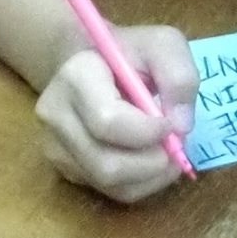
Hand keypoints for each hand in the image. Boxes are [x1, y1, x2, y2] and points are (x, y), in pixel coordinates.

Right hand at [36, 24, 198, 203]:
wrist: (93, 65)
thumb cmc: (130, 53)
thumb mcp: (163, 45)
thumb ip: (179, 77)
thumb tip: (181, 127)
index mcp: (76, 76)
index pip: (108, 121)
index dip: (147, 131)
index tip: (171, 122)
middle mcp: (55, 114)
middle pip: (106, 164)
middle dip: (152, 163)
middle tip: (176, 148)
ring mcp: (54, 145)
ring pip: (108, 184)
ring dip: (150, 177)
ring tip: (167, 153)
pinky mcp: (64, 168)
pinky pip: (108, 192)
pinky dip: (140, 184)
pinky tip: (150, 161)